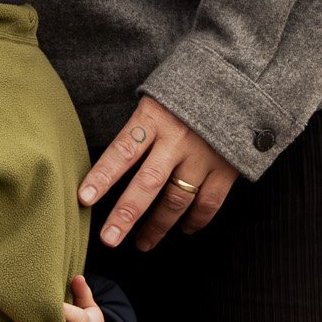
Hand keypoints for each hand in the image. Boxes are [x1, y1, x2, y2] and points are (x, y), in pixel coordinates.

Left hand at [80, 96, 238, 252]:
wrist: (238, 79)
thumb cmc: (186, 91)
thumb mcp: (157, 97)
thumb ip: (139, 128)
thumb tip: (113, 162)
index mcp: (154, 117)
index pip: (122, 151)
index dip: (103, 176)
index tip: (84, 198)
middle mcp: (177, 139)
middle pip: (147, 183)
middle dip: (126, 214)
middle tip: (109, 238)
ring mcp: (203, 155)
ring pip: (177, 200)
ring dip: (158, 225)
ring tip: (142, 242)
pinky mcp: (226, 166)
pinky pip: (209, 202)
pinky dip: (196, 220)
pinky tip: (185, 229)